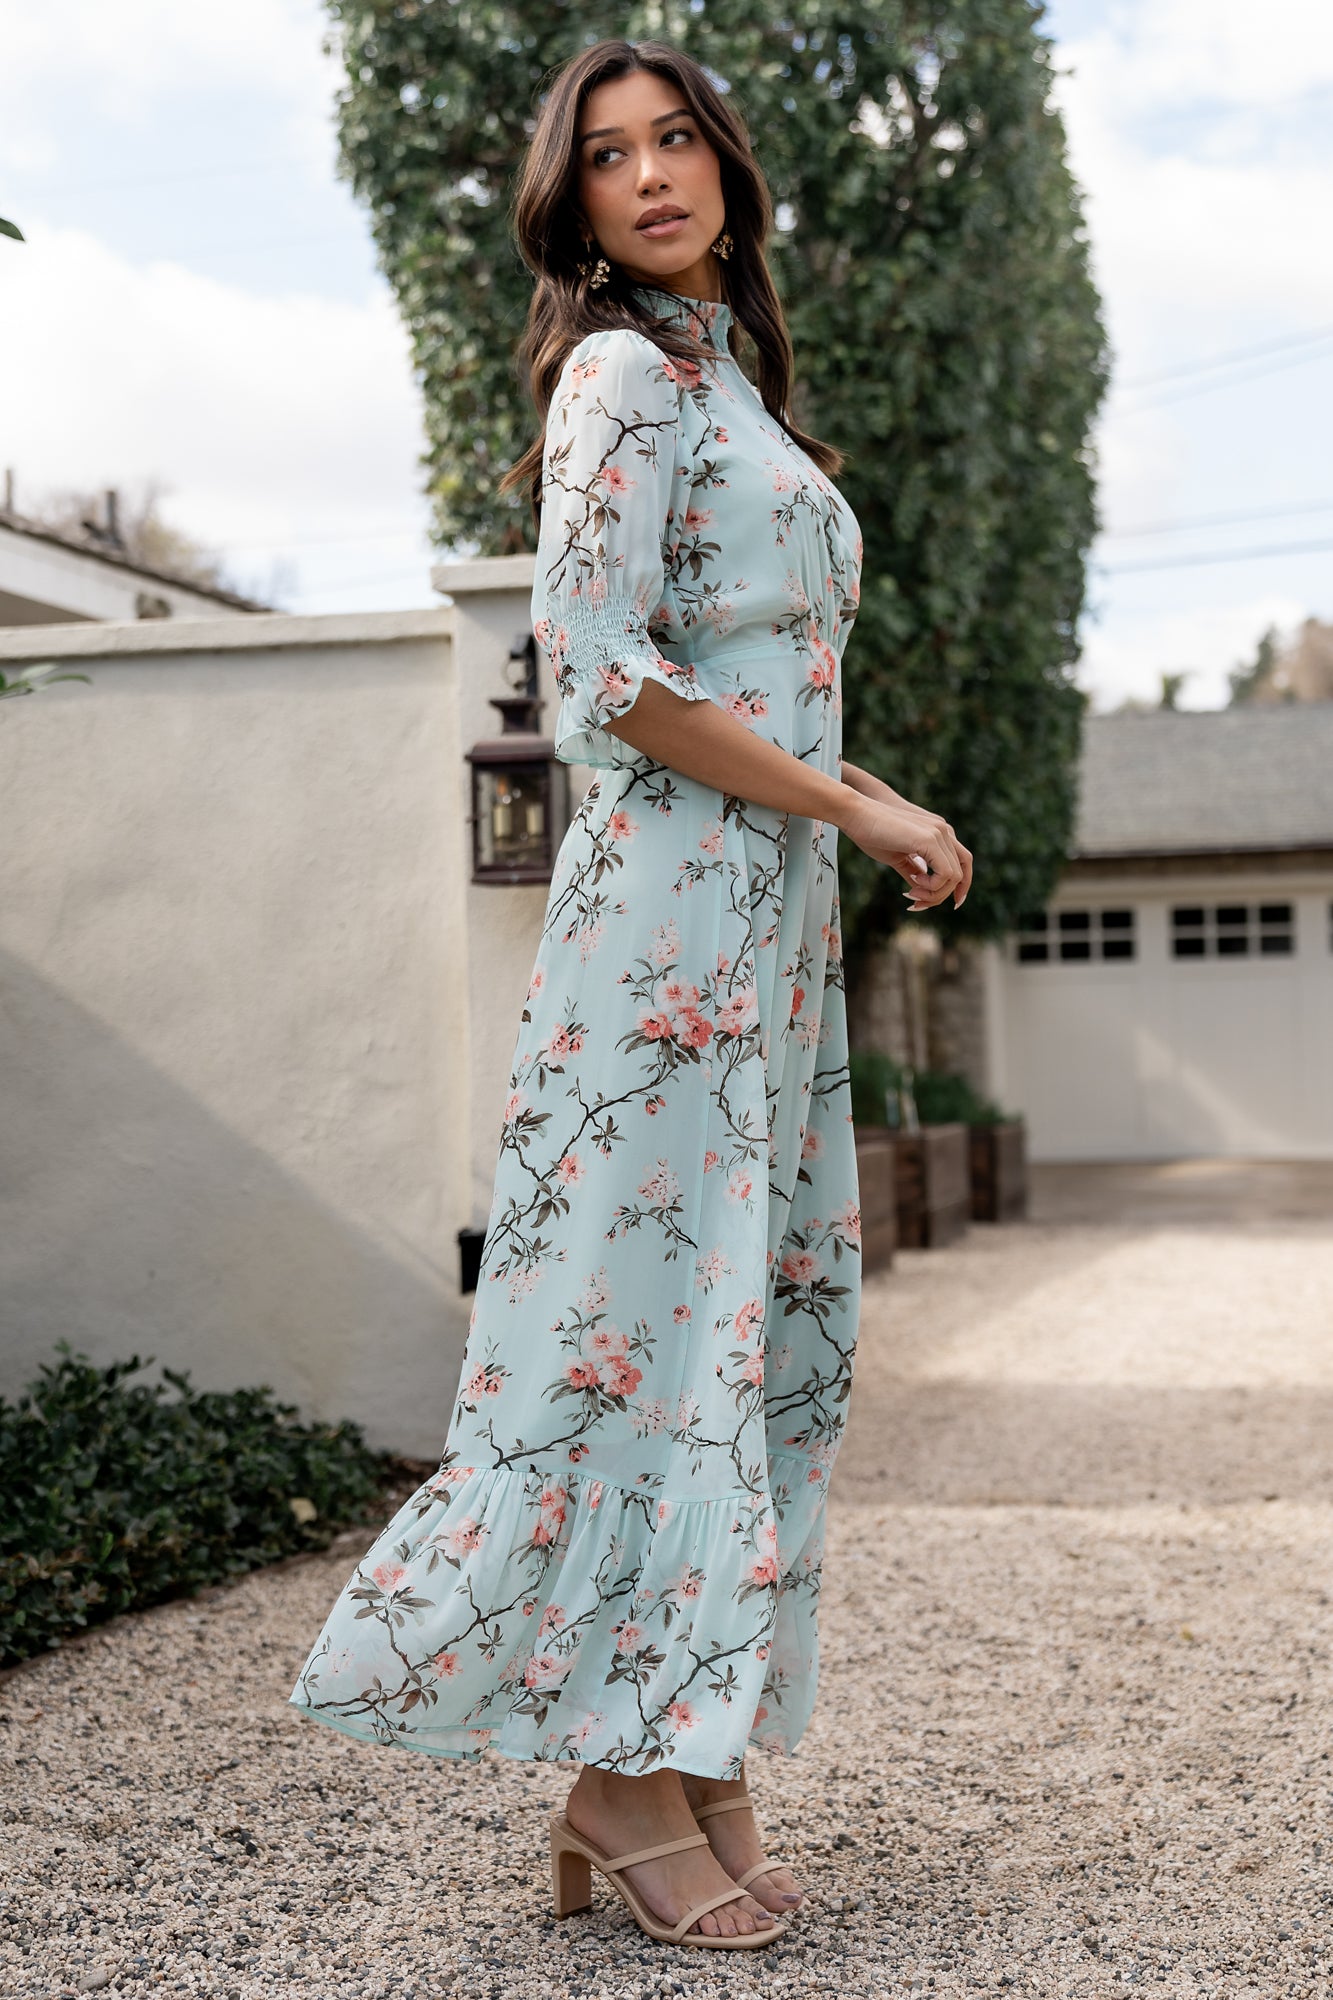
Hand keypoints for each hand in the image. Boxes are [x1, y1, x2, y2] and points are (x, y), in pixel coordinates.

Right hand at [835, 790, 971, 910]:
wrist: (857, 814)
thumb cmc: (872, 834)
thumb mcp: (898, 857)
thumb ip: (914, 870)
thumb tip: (921, 889)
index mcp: (939, 833)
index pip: (962, 864)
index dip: (958, 887)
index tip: (936, 901)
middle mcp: (944, 831)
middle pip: (961, 874)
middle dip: (940, 896)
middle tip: (916, 904)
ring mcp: (939, 833)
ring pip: (955, 877)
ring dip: (934, 894)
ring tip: (911, 893)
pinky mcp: (930, 840)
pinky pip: (945, 874)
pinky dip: (932, 886)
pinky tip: (913, 883)